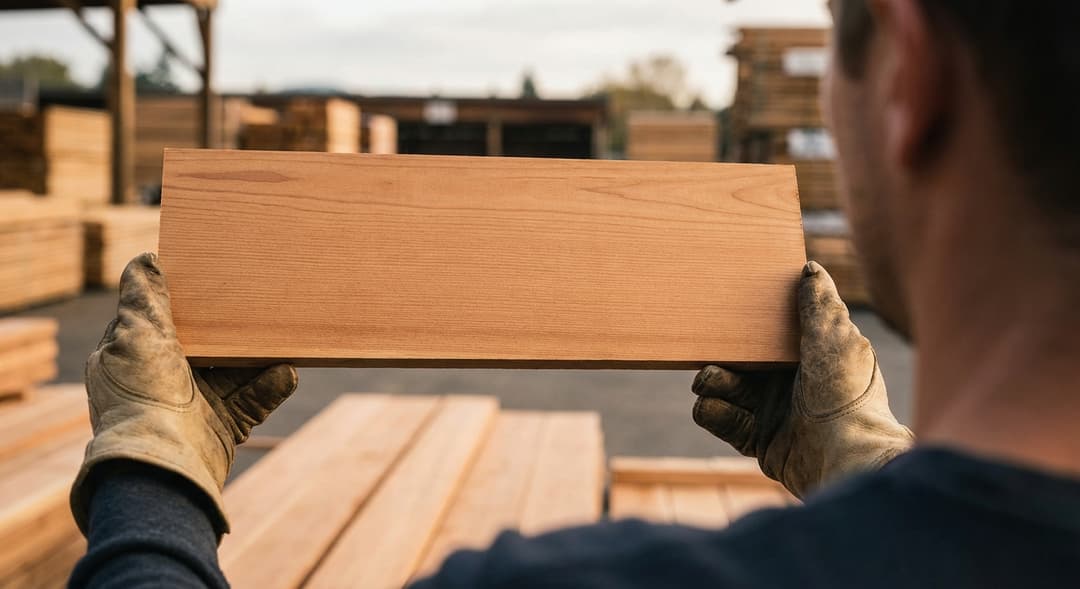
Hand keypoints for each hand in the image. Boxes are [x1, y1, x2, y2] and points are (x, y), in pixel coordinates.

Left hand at [70, 253, 297, 535]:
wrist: (165, 463)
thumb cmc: (143, 395)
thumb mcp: (136, 334)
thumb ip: (144, 298)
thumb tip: (146, 260)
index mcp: (134, 360)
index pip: (157, 323)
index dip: (180, 302)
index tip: (208, 280)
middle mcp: (163, 383)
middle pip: (203, 346)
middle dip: (229, 329)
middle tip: (256, 304)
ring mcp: (193, 407)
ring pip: (233, 372)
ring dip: (258, 356)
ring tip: (283, 338)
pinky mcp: (222, 427)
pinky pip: (253, 399)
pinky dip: (271, 385)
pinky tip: (288, 371)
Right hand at [691, 262, 912, 498]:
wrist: (846, 459)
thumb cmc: (847, 396)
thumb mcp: (835, 339)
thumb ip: (819, 304)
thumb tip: (809, 268)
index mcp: (811, 355)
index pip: (772, 332)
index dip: (750, 322)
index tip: (728, 310)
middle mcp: (792, 383)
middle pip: (743, 360)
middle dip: (722, 355)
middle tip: (707, 351)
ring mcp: (775, 413)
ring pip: (727, 389)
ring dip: (712, 383)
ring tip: (708, 381)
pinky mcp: (759, 441)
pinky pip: (724, 421)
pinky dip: (713, 412)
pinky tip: (710, 405)